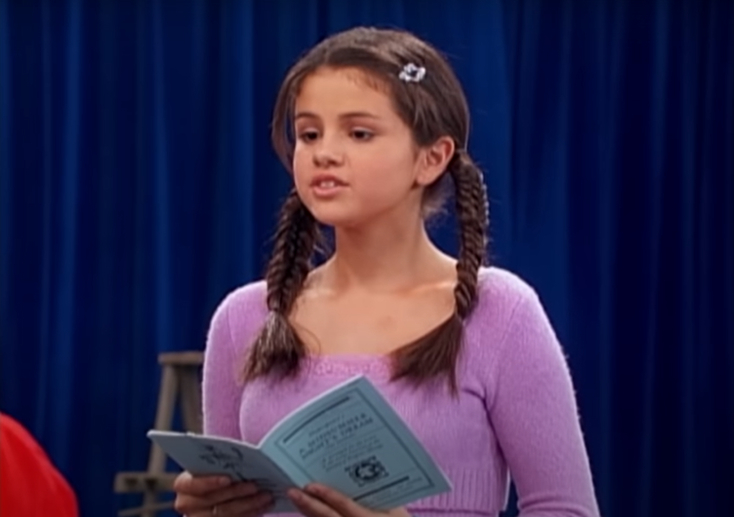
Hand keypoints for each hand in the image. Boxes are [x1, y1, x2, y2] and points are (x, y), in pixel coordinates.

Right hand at [172, 471, 273, 516]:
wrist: (221, 492)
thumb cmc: (219, 472)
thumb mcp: (218, 465)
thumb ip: (225, 462)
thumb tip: (249, 456)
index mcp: (184, 484)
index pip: (191, 484)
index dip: (209, 482)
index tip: (228, 479)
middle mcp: (188, 504)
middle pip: (213, 501)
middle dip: (237, 492)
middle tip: (255, 485)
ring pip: (225, 514)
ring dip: (249, 504)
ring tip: (266, 495)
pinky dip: (251, 513)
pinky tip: (264, 506)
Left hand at [287, 483, 410, 516]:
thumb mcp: (395, 508)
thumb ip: (376, 492)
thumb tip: (358, 468)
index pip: (345, 507)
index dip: (328, 496)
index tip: (311, 486)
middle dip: (309, 505)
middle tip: (293, 491)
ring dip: (307, 512)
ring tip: (295, 497)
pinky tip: (306, 508)